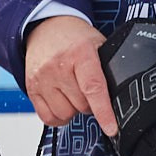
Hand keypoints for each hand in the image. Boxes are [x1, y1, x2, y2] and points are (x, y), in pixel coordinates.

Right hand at [25, 13, 117, 133]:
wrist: (46, 27)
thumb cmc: (76, 38)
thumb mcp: (98, 44)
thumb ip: (108, 68)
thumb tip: (123, 95)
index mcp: (81, 53)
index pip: (93, 88)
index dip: (104, 112)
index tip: (111, 128)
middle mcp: (58, 67)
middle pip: (81, 105)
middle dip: (90, 104)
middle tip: (89, 90)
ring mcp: (42, 78)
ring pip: (64, 114)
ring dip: (74, 110)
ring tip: (74, 93)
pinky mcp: (31, 88)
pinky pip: (47, 118)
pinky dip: (58, 116)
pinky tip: (63, 102)